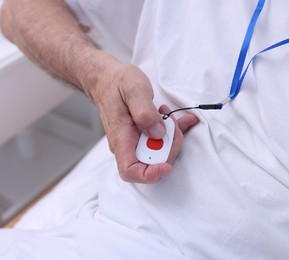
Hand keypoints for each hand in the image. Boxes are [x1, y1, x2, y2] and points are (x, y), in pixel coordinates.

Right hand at [88, 61, 198, 182]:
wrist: (106, 79)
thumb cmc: (116, 83)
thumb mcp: (134, 90)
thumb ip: (145, 113)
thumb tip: (158, 134)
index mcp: (121, 139)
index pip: (130, 172)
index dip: (151, 174)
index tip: (166, 164)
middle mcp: (127, 145)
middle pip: (151, 163)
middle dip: (169, 147)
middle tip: (170, 122)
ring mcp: (135, 141)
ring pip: (159, 152)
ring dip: (172, 136)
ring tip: (168, 113)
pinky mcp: (142, 134)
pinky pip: (160, 140)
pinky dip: (174, 132)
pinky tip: (181, 119)